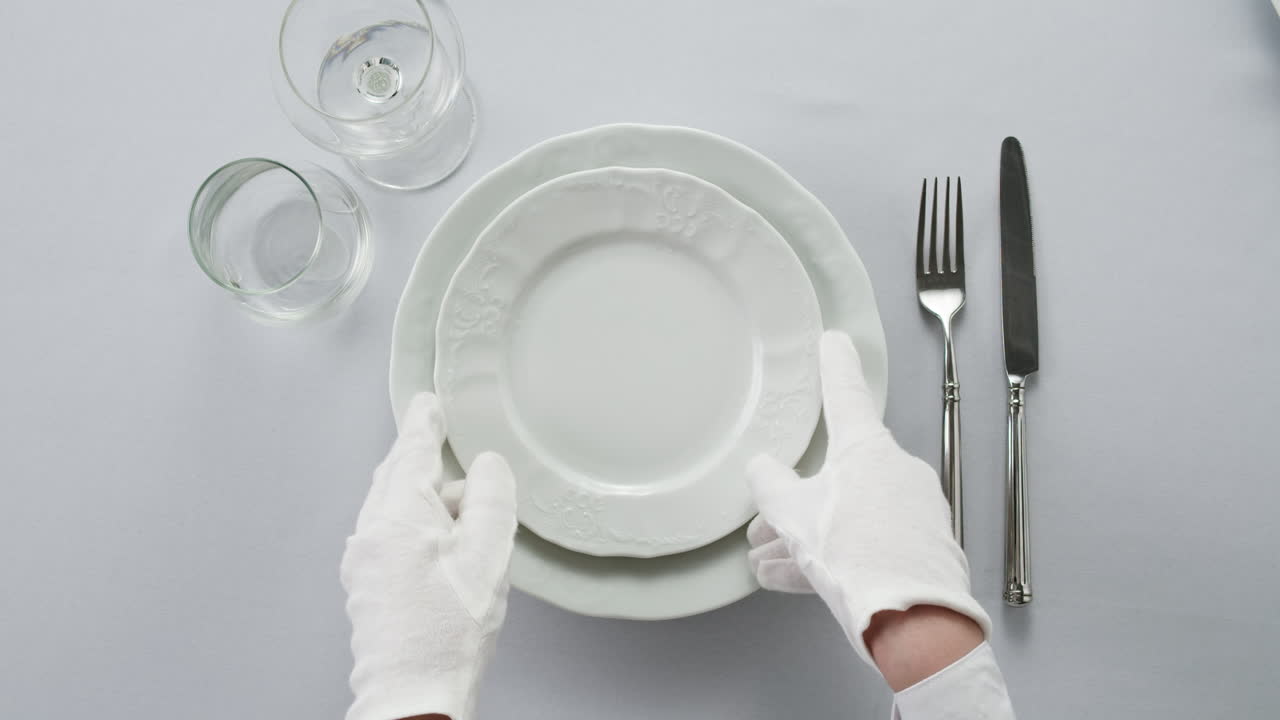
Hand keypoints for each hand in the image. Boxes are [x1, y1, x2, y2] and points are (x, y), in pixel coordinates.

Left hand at [341, 393, 516, 719]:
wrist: (414, 694)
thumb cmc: (447, 632)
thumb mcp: (487, 553)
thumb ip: (489, 498)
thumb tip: (486, 466)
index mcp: (396, 515)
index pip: (411, 450)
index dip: (425, 422)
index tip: (429, 402)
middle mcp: (370, 532)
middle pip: (396, 476)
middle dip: (424, 459)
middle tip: (450, 446)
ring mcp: (363, 561)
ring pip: (394, 506)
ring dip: (425, 497)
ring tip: (465, 513)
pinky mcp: (366, 586)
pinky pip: (390, 534)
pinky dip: (416, 524)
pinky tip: (443, 546)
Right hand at [747, 331, 990, 666]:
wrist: (911, 619)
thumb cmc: (853, 555)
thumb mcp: (792, 515)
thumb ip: (770, 485)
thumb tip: (762, 469)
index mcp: (868, 450)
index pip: (845, 395)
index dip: (833, 366)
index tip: (833, 340)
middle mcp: (897, 473)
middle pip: (837, 476)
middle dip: (797, 501)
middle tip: (763, 525)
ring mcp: (913, 513)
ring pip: (849, 515)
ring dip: (807, 536)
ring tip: (768, 562)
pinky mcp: (920, 551)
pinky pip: (868, 545)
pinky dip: (832, 556)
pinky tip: (792, 579)